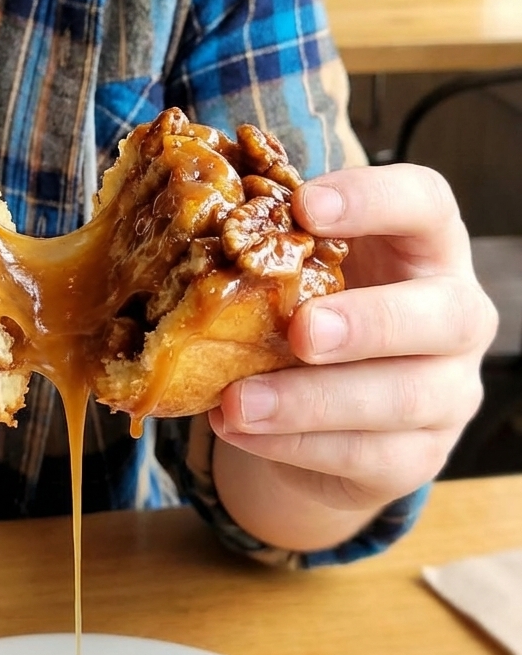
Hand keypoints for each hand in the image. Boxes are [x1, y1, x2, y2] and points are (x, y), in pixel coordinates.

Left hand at [208, 164, 496, 535]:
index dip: (373, 199)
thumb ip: (277, 242)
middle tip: (301, 330)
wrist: (329, 406)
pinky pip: (367, 455)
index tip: (304, 205)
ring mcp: (448, 391)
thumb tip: (198, 221)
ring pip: (402, 398)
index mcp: (426, 244)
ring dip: (311, 401)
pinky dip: (294, 444)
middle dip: (369, 323)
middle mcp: (456, 314)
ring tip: (238, 401)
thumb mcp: (305, 265)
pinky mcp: (420, 456)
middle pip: (444, 314)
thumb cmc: (315, 304)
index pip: (425, 202)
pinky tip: (238, 427)